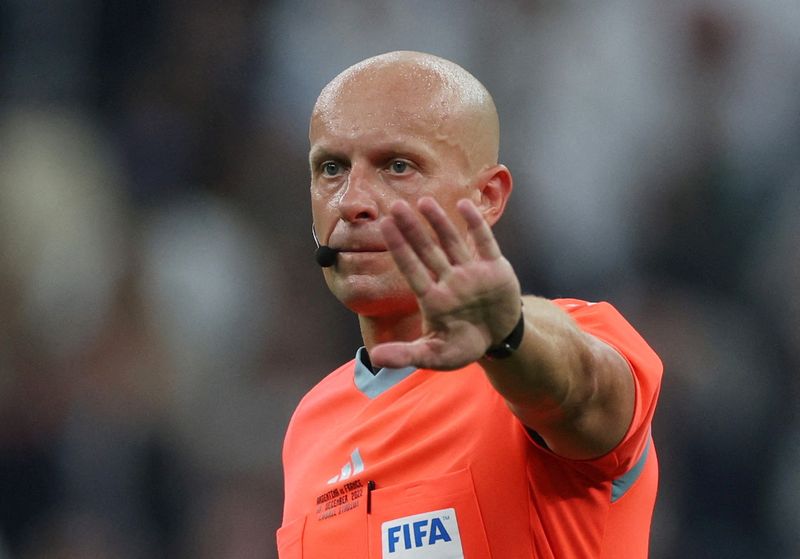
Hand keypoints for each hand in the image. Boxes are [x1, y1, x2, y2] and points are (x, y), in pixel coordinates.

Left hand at [369, 196, 521, 369]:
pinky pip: (484, 243)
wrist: (499, 339)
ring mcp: (471, 272)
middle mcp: (449, 280)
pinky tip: (464, 205)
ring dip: (439, 222)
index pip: (412, 269)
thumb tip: (374, 358)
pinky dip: (476, 225)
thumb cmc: (462, 345)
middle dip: (412, 229)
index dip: (399, 247)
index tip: (384, 226)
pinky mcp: (495, 269)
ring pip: (452, 242)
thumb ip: (406, 355)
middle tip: (395, 206)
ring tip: (424, 201)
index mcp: (433, 299)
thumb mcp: (434, 355)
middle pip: (427, 250)